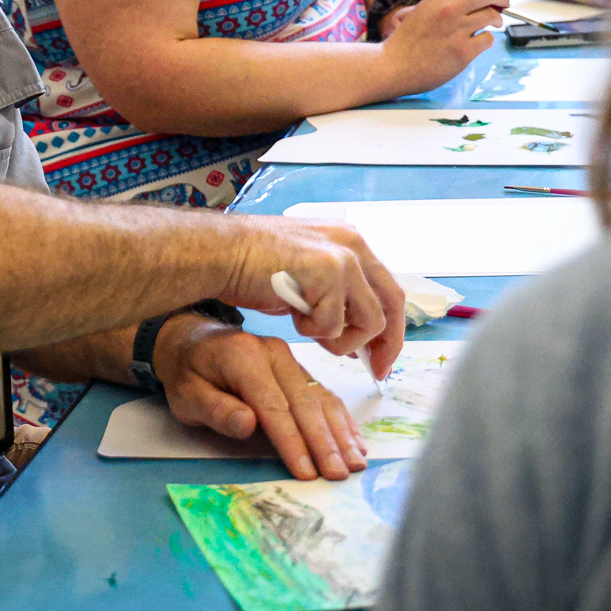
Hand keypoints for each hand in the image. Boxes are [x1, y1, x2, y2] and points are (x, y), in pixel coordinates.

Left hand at [153, 313, 367, 480]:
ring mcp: (289, 357)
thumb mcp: (187, 395)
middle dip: (324, 442)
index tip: (307, 471)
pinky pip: (323, 393)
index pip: (273, 406)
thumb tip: (249, 424)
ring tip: (356, 463)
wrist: (190, 341)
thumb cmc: (187, 373)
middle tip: (340, 474)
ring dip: (340, 433)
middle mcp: (273, 352)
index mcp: (243, 357)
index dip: (292, 440)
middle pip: (304, 402)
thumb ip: (216, 411)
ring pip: (320, 398)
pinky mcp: (297, 367)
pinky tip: (354, 441)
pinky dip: (340, 419)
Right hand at [221, 218, 405, 377]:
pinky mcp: (328, 272)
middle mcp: (352, 243)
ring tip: (305, 326)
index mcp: (349, 240)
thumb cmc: (250, 264)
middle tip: (375, 370)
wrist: (218, 252)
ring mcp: (342, 256)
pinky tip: (289, 312)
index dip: (390, 327)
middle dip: (385, 344)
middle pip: (391, 304)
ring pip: (368, 321)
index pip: (388, 289)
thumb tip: (357, 332)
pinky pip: (334, 325)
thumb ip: (336, 294)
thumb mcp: (305, 274)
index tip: (382, 355)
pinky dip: (311, 330)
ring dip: (337, 338)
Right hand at [380, 0, 507, 91]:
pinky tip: (477, 44)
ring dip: (496, 20)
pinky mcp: (463, 52)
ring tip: (492, 25)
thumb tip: (470, 0)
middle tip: (504, 4)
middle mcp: (449, 10)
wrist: (392, 66)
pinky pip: (488, 39)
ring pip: (492, 16)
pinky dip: (486, 41)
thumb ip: (443, 4)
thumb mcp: (421, 12)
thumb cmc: (406, 42)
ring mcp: (457, 31)